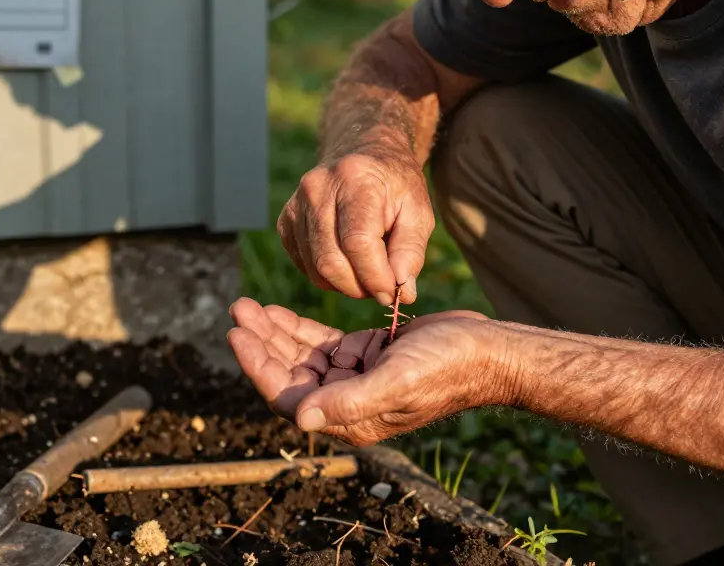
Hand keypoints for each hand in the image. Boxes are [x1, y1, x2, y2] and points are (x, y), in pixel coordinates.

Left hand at [226, 297, 511, 446]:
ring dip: (275, 333)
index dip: (258, 367)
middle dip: (261, 343)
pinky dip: (300, 329)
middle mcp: (346, 402)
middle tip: (237, 309)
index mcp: (350, 418)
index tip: (238, 335)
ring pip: (301, 357)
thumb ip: (349, 402)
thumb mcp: (396, 381)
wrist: (487, 350)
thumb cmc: (447, 367)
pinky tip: (279, 312)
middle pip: (289, 375)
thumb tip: (301, 419)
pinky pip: (322, 345)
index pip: (288, 397)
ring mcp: (355, 378)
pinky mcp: (366, 356)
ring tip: (249, 305)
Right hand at [278, 148, 433, 306]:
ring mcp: (296, 204)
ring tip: (367, 274)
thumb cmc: (395, 186)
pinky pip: (304, 265)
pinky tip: (347, 263)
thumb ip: (412, 251)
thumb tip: (401, 293)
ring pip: (315, 269)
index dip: (375, 277)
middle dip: (359, 287)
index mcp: (356, 180)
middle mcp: (318, 189)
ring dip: (344, 285)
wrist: (362, 154)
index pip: (358, 243)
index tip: (393, 292)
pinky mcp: (286, 220)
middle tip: (381, 288)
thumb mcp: (418, 211)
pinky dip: (327, 276)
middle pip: (331, 261)